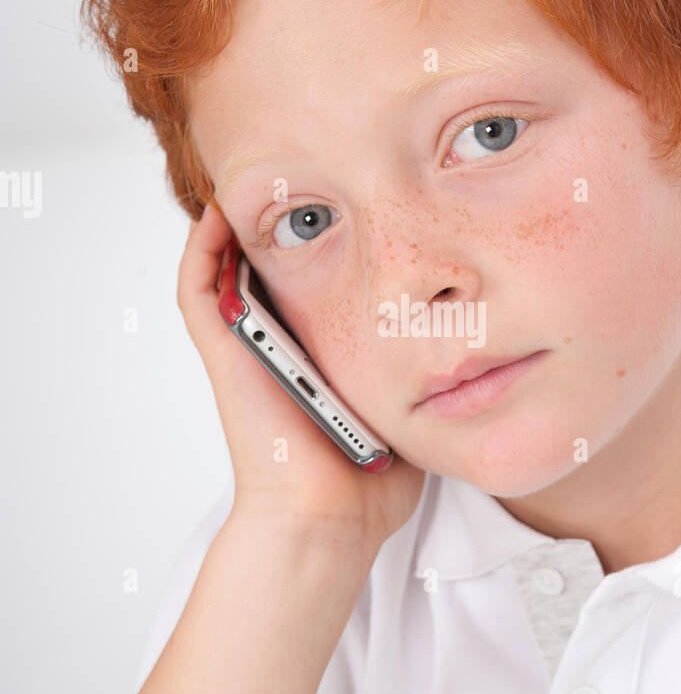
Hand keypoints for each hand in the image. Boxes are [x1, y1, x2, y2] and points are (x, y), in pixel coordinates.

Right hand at [177, 203, 424, 555]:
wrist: (330, 518)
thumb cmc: (368, 480)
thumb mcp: (406, 404)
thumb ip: (424, 371)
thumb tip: (470, 346)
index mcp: (311, 351)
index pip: (306, 278)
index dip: (321, 237)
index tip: (351, 201)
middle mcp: (272, 342)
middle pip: (264, 265)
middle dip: (282, 218)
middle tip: (308, 175)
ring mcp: (243, 346)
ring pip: (223, 265)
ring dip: (239, 221)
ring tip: (263, 178)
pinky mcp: (222, 352)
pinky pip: (197, 287)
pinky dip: (202, 245)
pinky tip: (223, 208)